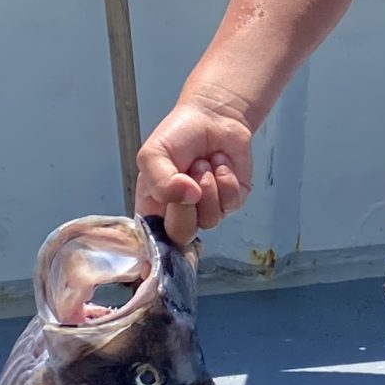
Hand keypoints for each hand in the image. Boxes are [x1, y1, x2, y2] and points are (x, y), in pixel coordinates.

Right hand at [134, 99, 254, 247]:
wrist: (213, 118)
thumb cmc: (177, 136)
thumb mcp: (152, 154)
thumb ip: (160, 180)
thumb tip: (187, 198)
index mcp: (154, 210)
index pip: (153, 244)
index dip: (155, 256)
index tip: (155, 266)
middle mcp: (180, 216)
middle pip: (182, 234)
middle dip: (185, 206)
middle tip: (187, 175)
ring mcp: (207, 211)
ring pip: (210, 219)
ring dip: (207, 184)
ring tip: (202, 162)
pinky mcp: (232, 202)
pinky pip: (231, 203)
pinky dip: (226, 179)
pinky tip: (220, 163)